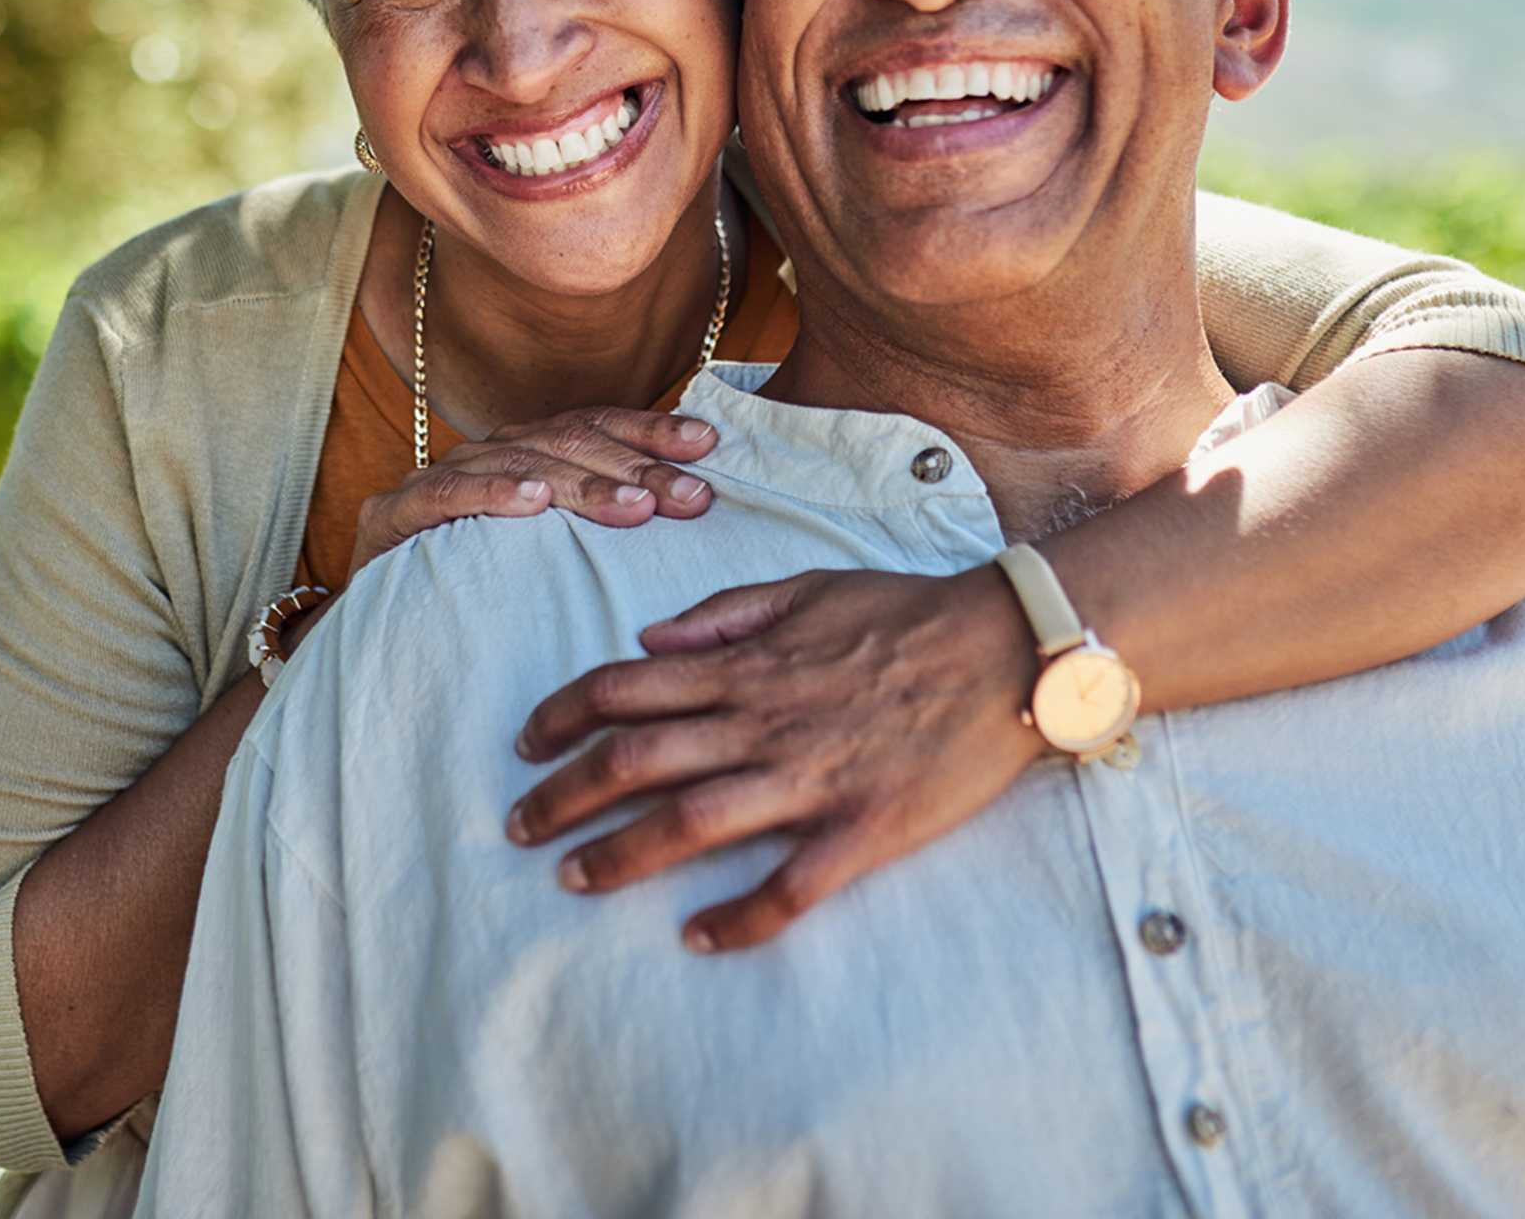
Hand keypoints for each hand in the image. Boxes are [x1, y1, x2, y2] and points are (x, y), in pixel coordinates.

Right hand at [349, 408, 717, 577]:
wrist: (384, 637)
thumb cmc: (483, 593)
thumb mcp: (554, 554)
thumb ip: (604, 522)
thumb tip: (692, 502)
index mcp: (524, 452)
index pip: (595, 425)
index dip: (650, 431)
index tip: (708, 444)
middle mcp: (485, 454)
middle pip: (568, 442)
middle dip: (636, 466)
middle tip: (690, 495)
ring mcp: (435, 479)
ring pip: (518, 464)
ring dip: (581, 484)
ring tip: (634, 507)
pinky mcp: (391, 516)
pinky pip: (446, 496)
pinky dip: (491, 495)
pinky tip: (532, 503)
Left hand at [505, 564, 1045, 950]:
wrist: (1007, 648)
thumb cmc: (905, 613)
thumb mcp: (807, 588)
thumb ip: (722, 616)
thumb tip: (648, 641)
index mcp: (748, 664)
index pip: (627, 687)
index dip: (564, 714)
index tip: (525, 742)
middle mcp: (763, 721)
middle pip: (637, 759)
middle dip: (565, 794)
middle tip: (518, 828)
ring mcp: (811, 777)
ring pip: (691, 822)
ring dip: (621, 855)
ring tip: (572, 879)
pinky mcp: (863, 828)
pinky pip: (788, 886)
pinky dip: (737, 918)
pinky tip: (697, 937)